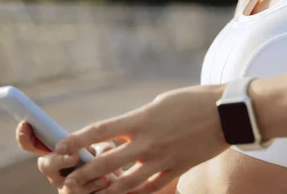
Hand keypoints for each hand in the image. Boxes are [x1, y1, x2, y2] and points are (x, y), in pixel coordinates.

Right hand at [16, 121, 120, 192]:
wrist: (115, 182)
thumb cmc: (105, 160)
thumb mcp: (104, 147)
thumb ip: (101, 144)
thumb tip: (104, 148)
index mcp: (58, 154)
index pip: (34, 144)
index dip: (25, 135)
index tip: (25, 123)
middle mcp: (56, 172)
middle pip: (45, 165)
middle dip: (58, 161)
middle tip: (74, 157)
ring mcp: (64, 188)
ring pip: (66, 186)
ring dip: (85, 177)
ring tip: (103, 176)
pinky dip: (96, 187)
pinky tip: (107, 181)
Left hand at [53, 84, 228, 193]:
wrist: (227, 113)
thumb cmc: (192, 101)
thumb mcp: (159, 103)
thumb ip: (138, 120)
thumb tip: (120, 133)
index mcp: (142, 119)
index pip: (100, 131)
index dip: (76, 141)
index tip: (59, 148)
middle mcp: (148, 141)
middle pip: (107, 163)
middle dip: (83, 175)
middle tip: (68, 183)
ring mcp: (163, 159)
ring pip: (126, 183)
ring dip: (104, 191)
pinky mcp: (177, 170)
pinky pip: (150, 188)